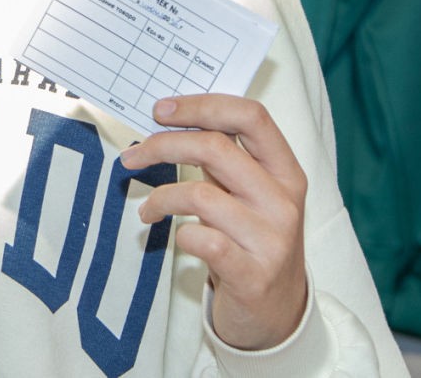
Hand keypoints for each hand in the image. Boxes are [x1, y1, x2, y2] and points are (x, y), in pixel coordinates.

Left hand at [120, 95, 308, 350]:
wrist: (278, 314)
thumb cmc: (253, 242)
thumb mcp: (251, 195)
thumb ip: (224, 161)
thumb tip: (169, 123)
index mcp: (286, 171)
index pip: (251, 117)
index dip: (202, 105)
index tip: (161, 110)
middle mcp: (284, 200)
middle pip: (217, 148)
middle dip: (164, 145)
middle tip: (134, 155)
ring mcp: (272, 239)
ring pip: (201, 194)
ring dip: (161, 197)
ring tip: (148, 208)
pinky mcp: (252, 275)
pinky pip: (202, 240)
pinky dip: (179, 233)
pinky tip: (175, 238)